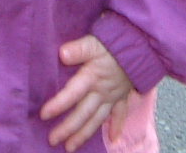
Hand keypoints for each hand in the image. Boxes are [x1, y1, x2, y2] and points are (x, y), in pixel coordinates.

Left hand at [40, 35, 132, 150]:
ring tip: (71, 147)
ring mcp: (112, 96)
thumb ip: (79, 49)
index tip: (43, 115)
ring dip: (84, 134)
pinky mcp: (123, 95)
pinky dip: (117, 126)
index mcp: (92, 78)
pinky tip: (113, 138)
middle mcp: (101, 91)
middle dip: (68, 128)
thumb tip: (62, 54)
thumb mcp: (95, 42)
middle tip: (53, 140)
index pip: (72, 93)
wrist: (142, 45)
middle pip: (83, 113)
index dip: (58, 104)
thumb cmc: (115, 43)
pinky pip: (120, 114)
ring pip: (97, 119)